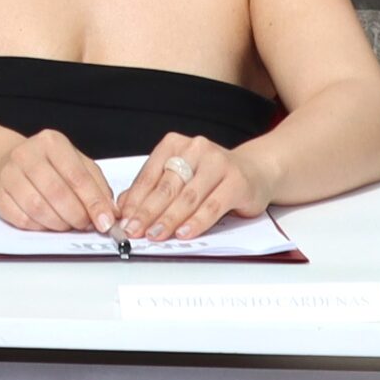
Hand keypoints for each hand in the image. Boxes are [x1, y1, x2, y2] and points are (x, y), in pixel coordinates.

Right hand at [0, 130, 118, 233]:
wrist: (8, 160)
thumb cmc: (49, 165)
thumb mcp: (79, 165)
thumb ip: (97, 188)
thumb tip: (110, 215)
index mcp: (51, 142)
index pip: (77, 176)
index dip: (94, 203)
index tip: (105, 222)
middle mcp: (26, 154)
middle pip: (57, 193)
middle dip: (77, 216)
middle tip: (85, 225)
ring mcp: (8, 174)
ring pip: (38, 208)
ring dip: (59, 224)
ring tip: (68, 224)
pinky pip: (21, 219)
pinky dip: (40, 227)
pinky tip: (48, 222)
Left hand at [115, 134, 270, 241]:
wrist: (255, 171)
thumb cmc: (211, 176)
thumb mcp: (179, 177)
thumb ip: (153, 189)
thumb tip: (123, 207)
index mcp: (175, 145)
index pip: (149, 176)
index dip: (134, 200)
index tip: (124, 220)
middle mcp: (195, 149)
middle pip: (166, 186)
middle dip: (147, 212)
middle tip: (134, 230)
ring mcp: (218, 163)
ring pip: (187, 197)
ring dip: (169, 219)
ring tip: (155, 234)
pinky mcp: (237, 182)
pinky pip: (212, 206)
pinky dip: (196, 222)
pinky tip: (183, 233)